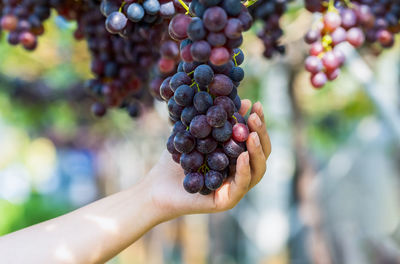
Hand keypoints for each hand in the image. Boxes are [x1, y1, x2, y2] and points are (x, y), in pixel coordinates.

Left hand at [144, 100, 270, 220]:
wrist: (156, 186)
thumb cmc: (175, 160)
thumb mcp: (197, 134)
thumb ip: (216, 120)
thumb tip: (240, 98)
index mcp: (237, 159)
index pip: (255, 140)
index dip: (259, 123)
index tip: (255, 104)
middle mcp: (240, 174)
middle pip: (261, 154)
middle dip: (261, 133)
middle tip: (255, 116)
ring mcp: (235, 189)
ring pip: (257, 171)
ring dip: (257, 151)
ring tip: (252, 134)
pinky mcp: (226, 201)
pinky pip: (241, 185)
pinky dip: (245, 170)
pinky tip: (243, 155)